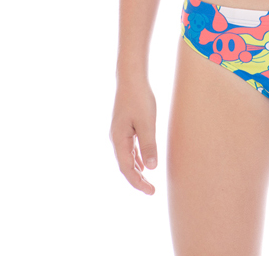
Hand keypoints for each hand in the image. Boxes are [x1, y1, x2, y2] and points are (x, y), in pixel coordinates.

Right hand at [109, 78, 157, 194]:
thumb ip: (149, 145)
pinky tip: (144, 164)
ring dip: (137, 170)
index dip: (138, 182)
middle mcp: (116, 139)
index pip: (126, 168)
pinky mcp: (125, 127)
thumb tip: (152, 168)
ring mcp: (119, 133)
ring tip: (148, 182)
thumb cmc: (139, 98)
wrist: (131, 78)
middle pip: (125, 165)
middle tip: (152, 191)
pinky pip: (130, 148)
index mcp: (119, 139)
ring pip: (127, 158)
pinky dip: (136, 158)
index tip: (151, 191)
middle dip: (137, 180)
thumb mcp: (147, 123)